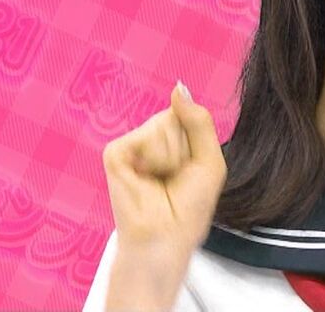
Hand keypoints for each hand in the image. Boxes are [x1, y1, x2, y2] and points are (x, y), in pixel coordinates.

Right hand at [102, 82, 227, 260]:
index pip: (189, 113)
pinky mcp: (115, 153)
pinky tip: (144, 178)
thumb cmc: (188, 206)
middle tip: (175, 177)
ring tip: (160, 179)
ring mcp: (132, 144)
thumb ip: (198, 120)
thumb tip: (179, 86)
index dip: (196, 141)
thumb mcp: (209, 159)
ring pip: (163, 126)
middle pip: (177, 117)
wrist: (166, 236)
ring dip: (171, 157)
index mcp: (173, 140)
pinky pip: (145, 137)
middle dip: (185, 149)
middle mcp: (151, 138)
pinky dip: (154, 159)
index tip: (190, 168)